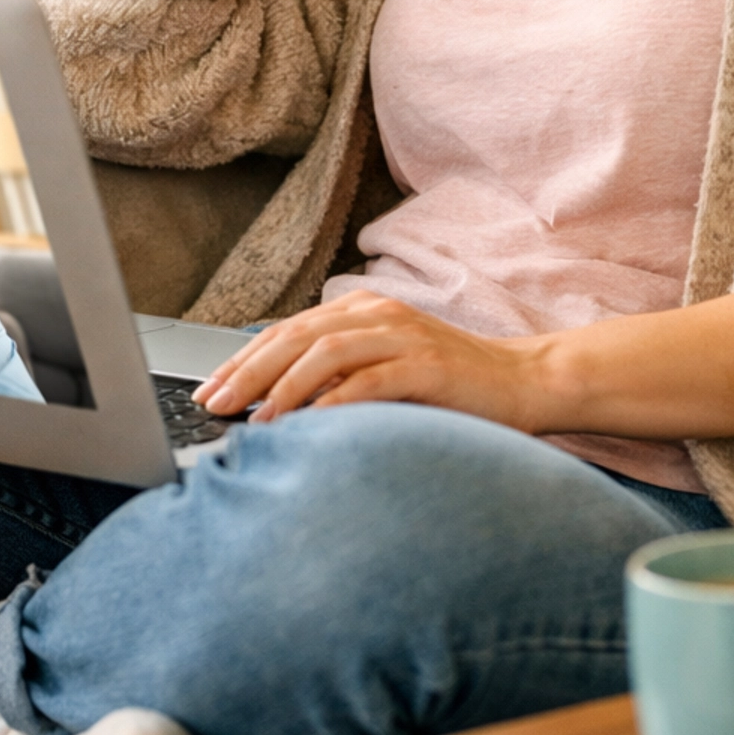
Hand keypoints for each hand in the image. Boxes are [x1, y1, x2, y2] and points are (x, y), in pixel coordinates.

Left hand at [195, 290, 527, 425]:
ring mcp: (403, 336)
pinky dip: (332, 402)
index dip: (243, 359)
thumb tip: (274, 408)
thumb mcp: (385, 371)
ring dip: (282, 387)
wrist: (525, 381)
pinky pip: (369, 380)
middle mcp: (377, 314)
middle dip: (248, 371)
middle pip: (295, 337)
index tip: (208, 390)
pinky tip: (307, 424)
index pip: (287, 331)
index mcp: (362, 310)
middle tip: (214, 404)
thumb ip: (339, 378)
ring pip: (325, 353)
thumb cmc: (452, 386)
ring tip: (254, 420)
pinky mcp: (427, 365)